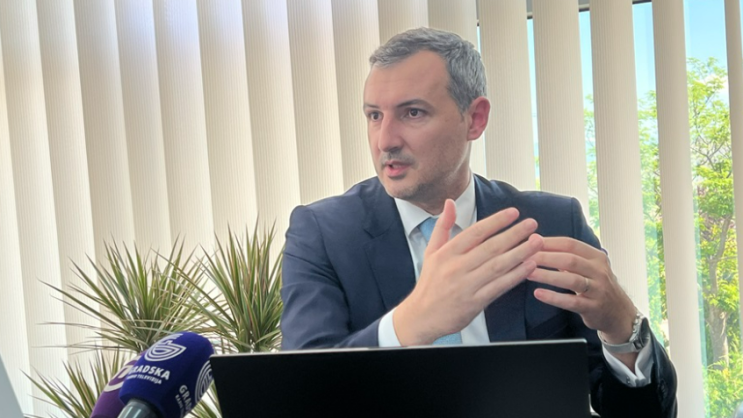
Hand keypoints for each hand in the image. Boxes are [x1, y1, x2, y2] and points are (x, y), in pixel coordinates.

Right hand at [393, 199, 542, 345]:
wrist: (421, 316)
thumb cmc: (429, 283)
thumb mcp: (431, 251)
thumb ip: (442, 226)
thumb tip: (450, 202)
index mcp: (447, 253)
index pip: (475, 232)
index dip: (496, 221)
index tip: (513, 213)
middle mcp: (456, 267)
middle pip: (490, 247)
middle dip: (514, 234)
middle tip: (532, 224)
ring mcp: (466, 286)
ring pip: (497, 266)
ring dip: (520, 253)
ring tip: (537, 242)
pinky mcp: (474, 303)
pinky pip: (499, 286)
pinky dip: (515, 275)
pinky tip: (529, 266)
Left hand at [526, 237, 636, 343]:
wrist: (619, 313)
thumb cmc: (596, 285)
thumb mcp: (587, 266)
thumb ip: (563, 254)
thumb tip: (534, 239)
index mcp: (596, 256)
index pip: (570, 244)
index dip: (549, 242)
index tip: (529, 241)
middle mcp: (599, 271)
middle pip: (570, 260)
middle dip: (546, 257)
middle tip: (524, 256)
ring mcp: (598, 289)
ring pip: (571, 280)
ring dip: (548, 276)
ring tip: (527, 273)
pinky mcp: (593, 307)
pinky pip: (572, 302)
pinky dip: (554, 297)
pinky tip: (538, 293)